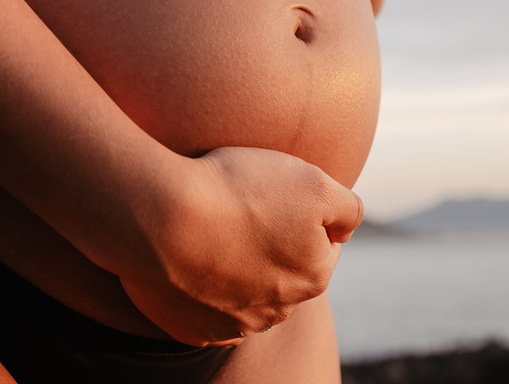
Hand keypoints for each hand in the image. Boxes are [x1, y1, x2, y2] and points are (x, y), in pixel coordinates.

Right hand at [107, 146, 362, 346]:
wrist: (161, 216)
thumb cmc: (238, 190)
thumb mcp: (313, 181)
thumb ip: (346, 207)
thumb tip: (346, 227)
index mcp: (313, 275)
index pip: (322, 243)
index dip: (300, 212)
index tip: (270, 193)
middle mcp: (279, 309)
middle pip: (282, 271)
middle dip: (269, 244)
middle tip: (238, 208)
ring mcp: (233, 323)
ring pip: (244, 293)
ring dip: (235, 268)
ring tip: (209, 230)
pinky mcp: (192, 327)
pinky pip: (203, 309)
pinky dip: (200, 288)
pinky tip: (189, 258)